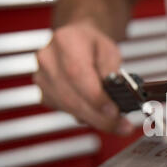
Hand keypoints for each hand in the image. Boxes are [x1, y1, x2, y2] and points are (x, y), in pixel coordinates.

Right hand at [33, 19, 133, 133]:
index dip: (95, 97)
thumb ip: (111, 69)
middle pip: (72, 97)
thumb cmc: (93, 45)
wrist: (76, 41)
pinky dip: (87, 117)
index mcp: (65, 42)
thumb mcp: (110, 49)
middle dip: (100, 117)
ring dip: (96, 120)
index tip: (114, 111)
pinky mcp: (45, 94)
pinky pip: (67, 112)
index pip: (77, 74)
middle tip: (122, 125)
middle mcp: (49, 60)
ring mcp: (43, 79)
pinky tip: (101, 116)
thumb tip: (115, 91)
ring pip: (70, 108)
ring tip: (118, 124)